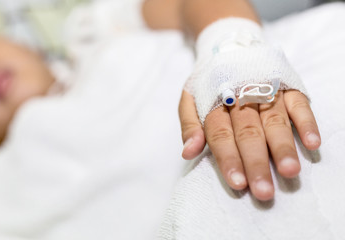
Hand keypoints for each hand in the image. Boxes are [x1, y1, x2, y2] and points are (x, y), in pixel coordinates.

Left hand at [179, 89, 320, 200]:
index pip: (220, 134)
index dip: (229, 159)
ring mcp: (266, 90)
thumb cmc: (208, 83)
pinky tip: (312, 143)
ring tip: (290, 170)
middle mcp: (241, 97)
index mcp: (214, 102)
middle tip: (264, 190)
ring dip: (283, 146)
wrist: (228, 46)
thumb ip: (189, 125)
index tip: (238, 183)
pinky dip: (306, 122)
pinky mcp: (287, 85)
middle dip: (256, 162)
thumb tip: (188, 152)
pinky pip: (298, 103)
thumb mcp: (189, 99)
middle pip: (248, 132)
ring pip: (274, 120)